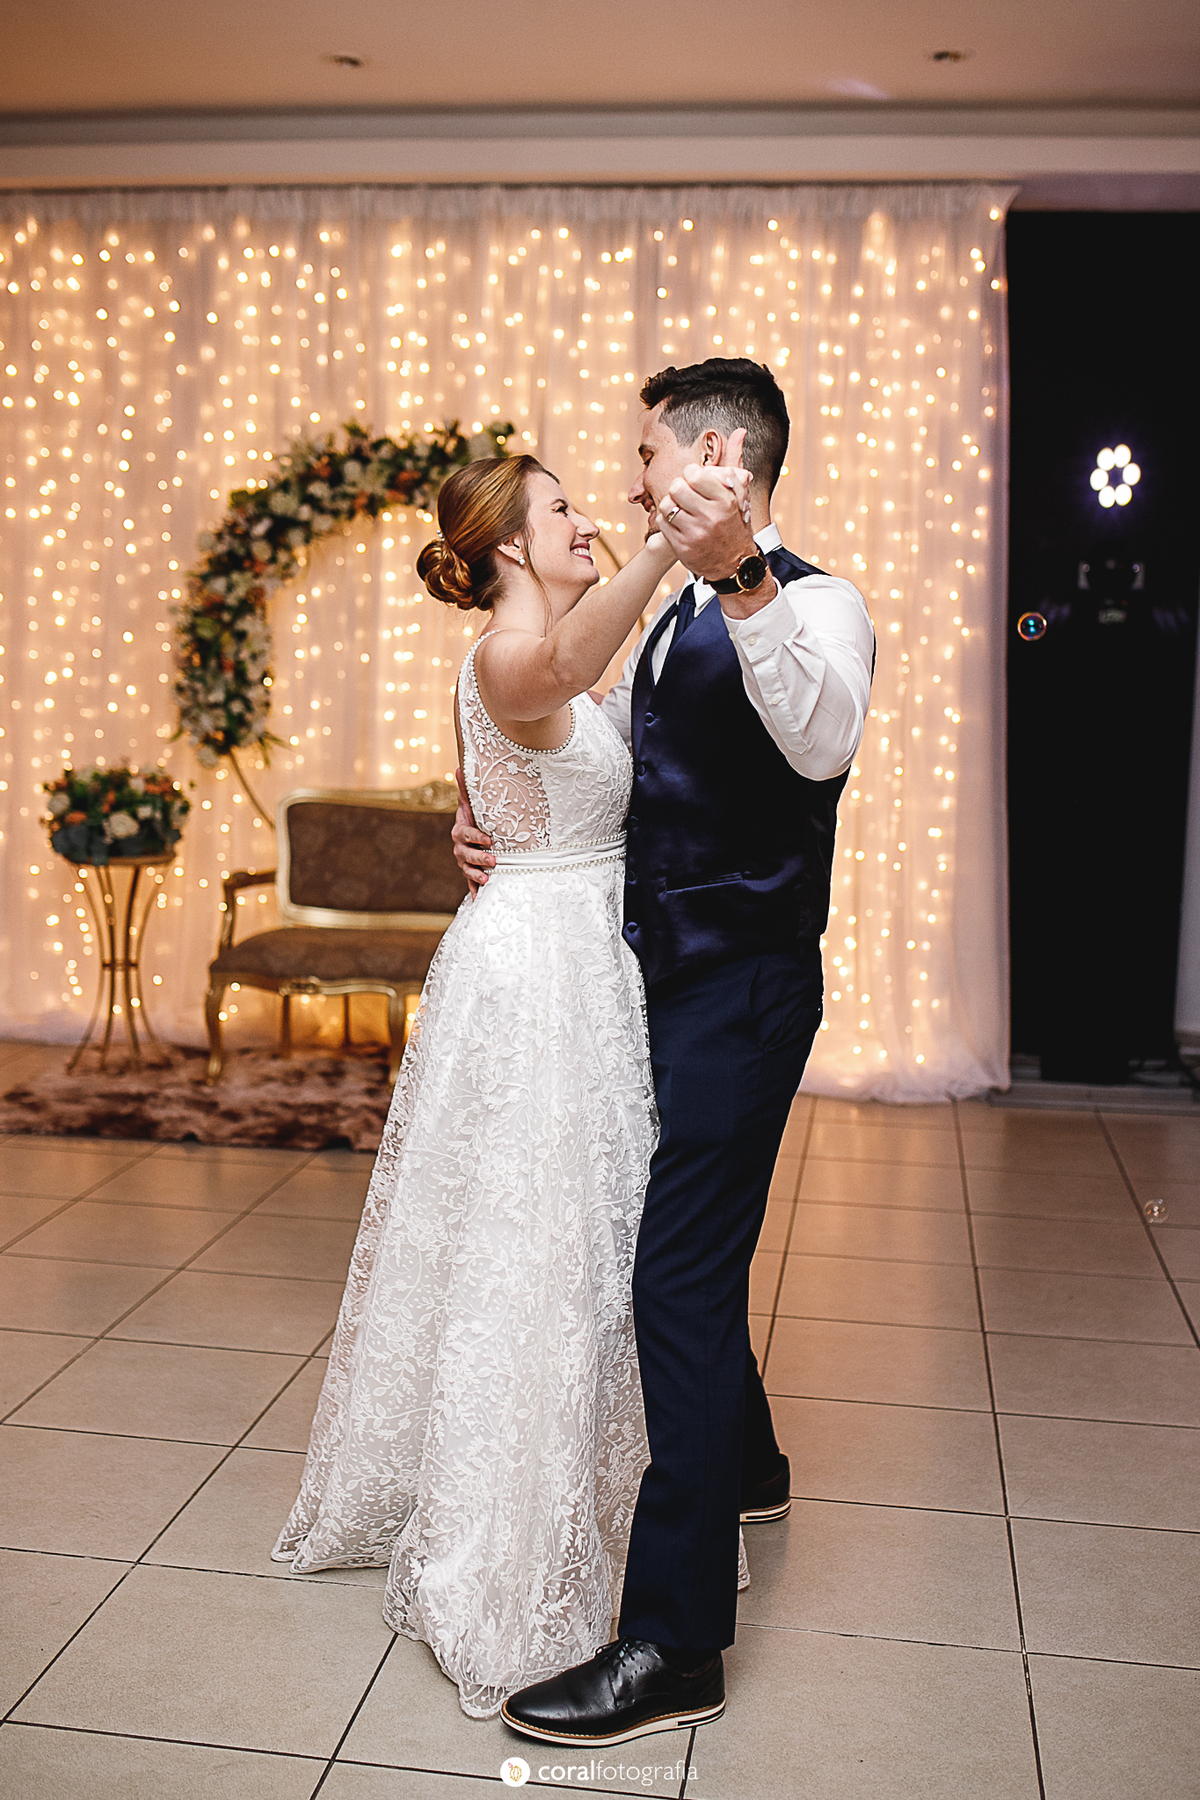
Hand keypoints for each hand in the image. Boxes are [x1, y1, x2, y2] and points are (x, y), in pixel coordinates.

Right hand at [452, 769, 493, 896]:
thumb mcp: (472, 803)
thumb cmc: (477, 816)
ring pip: (467, 870)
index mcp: (460, 831)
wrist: (475, 833)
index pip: (466, 834)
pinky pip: (470, 884)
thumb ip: (466, 788)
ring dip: (476, 876)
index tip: (490, 840)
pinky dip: (475, 892)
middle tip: (494, 860)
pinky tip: (479, 900)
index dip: (477, 837)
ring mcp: (464, 862)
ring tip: (488, 879)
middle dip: (479, 858)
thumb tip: (460, 767)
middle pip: (466, 855)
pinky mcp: (470, 874)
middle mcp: (460, 848)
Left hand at [655, 427, 757, 580]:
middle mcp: (710, 517)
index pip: (695, 474)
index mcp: (725, 500)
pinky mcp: (682, 547)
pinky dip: (665, 519)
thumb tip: (739, 431)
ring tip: (680, 507)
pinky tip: (677, 522)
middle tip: (684, 493)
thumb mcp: (740, 494)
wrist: (735, 565)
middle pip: (676, 487)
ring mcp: (695, 533)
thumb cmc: (735, 523)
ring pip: (666, 505)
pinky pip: (661, 522)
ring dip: (670, 503)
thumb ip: (734, 462)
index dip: (691, 474)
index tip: (695, 480)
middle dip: (678, 487)